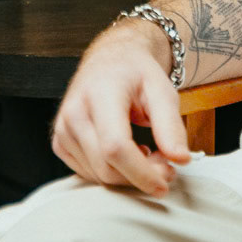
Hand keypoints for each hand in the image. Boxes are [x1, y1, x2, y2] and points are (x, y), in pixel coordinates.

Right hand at [51, 21, 191, 195]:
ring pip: (97, 175)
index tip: (166, 181)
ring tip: (149, 154)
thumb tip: (181, 159)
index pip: (115, 146)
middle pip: (105, 166)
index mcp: (99, 94)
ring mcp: (62, 129)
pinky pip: (88, 173)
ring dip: (128, 175)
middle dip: (140, 175)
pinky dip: (112, 172)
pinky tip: (128, 154)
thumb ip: (171, 126)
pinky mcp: (60, 143)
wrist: (110, 60)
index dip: (141, 172)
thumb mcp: (162, 91)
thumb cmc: (137, 74)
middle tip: (166, 164)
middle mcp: (74, 113)